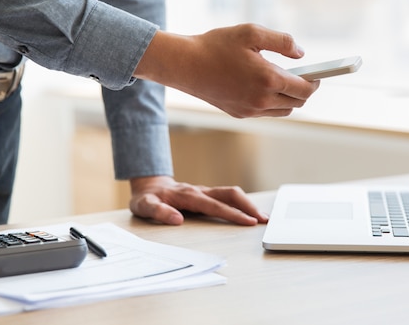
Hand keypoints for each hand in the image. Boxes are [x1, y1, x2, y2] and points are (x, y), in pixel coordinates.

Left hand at [128, 176, 268, 225]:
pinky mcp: (207, 195)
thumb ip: (158, 211)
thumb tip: (177, 219)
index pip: (214, 205)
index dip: (232, 214)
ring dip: (248, 204)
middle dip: (249, 206)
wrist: (149, 185)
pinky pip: (228, 197)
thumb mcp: (144, 206)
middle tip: (264, 220)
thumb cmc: (147, 198)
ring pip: (232, 194)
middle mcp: (200, 191)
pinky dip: (242, 204)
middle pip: (230, 194)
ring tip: (263, 218)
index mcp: (188, 195)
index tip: (248, 221)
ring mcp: (205, 192)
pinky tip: (251, 213)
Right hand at [134, 23, 319, 117]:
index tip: (318, 74)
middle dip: (304, 91)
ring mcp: (250, 110)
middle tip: (303, 76)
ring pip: (282, 110)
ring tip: (285, 81)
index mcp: (268, 79)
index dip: (315, 81)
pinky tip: (265, 87)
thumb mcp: (251, 33)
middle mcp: (261, 100)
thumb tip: (300, 54)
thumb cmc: (216, 45)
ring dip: (289, 98)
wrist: (184, 65)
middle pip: (296, 103)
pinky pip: (265, 112)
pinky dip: (271, 102)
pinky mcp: (239, 113)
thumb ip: (282, 41)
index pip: (305, 89)